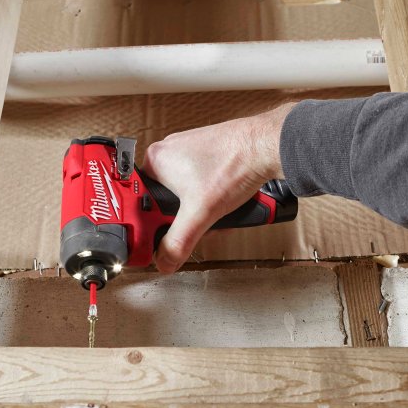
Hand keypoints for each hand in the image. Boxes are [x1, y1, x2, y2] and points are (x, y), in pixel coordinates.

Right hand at [141, 102, 294, 273]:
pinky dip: (210, 196)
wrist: (266, 147)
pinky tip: (224, 198)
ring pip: (185, 192)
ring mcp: (189, 150)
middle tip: (199, 223)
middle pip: (166, 199)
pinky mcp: (207, 153)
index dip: (154, 221)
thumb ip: (179, 241)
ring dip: (200, 208)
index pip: (141, 200)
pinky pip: (200, 181)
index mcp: (156, 159)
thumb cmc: (234, 164)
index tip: (162, 234)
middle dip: (185, 218)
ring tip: (216, 208)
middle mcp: (169, 150)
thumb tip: (164, 260)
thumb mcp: (201, 213)